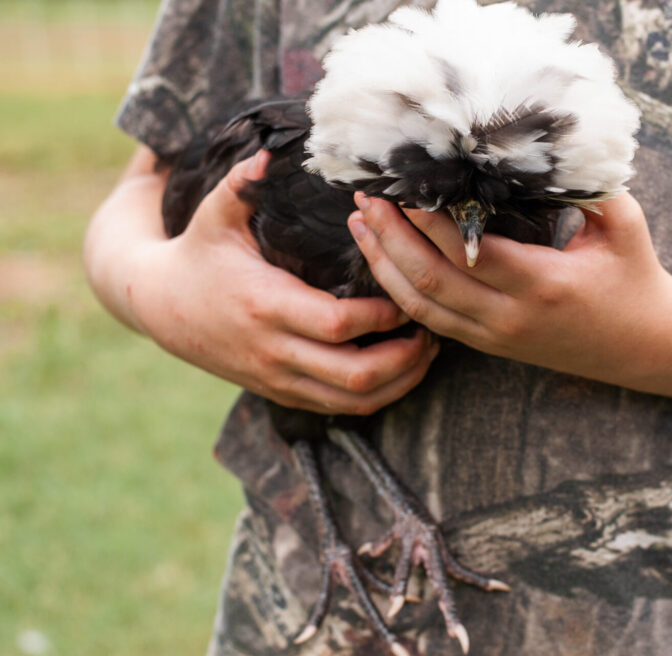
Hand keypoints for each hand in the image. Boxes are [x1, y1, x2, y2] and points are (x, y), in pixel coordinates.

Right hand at [123, 153, 438, 413]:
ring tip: (426, 350)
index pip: (339, 323)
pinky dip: (377, 395)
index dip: (383, 315)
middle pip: (356, 374)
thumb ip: (242, 183)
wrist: (159, 308)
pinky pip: (341, 408)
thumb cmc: (198, 254)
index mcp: (266, 304)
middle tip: (432, 328)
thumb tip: (270, 151)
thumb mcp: (214, 214)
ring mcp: (279, 378)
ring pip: (354, 400)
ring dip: (400, 381)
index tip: (406, 292)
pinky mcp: (282, 392)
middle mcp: (274, 350)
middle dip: (405, 357)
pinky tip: (400, 370)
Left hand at [348, 192, 671, 388]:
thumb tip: (541, 142)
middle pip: (431, 280)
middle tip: (367, 199)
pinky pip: (433, 322)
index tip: (402, 186)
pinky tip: (385, 262)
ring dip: (384, 266)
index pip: (468, 251)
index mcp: (544, 283)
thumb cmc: (635, 276)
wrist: (645, 346)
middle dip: (392, 238)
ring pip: (422, 307)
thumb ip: (585, 184)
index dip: (428, 220)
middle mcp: (512, 317)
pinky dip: (402, 292)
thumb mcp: (624, 223)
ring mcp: (497, 337)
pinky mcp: (491, 346)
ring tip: (362, 226)